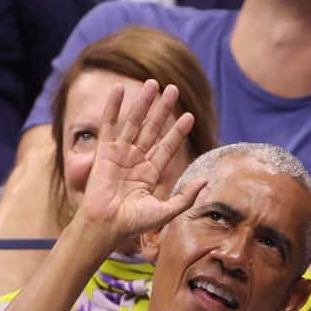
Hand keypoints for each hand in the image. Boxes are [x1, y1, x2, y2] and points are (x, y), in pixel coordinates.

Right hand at [75, 79, 205, 243]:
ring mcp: (120, 154)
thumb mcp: (166, 211)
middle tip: (173, 89)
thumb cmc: (134, 224)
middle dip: (163, 110)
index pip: (168, 147)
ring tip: (153, 83)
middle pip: (152, 129)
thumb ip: (185, 196)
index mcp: (151, 173)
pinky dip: (113, 107)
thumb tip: (205, 181)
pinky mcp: (104, 152)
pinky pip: (110, 125)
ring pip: (134, 122)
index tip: (189, 116)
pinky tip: (119, 89)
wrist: (107, 226)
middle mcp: (137, 160)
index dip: (178, 132)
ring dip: (143, 103)